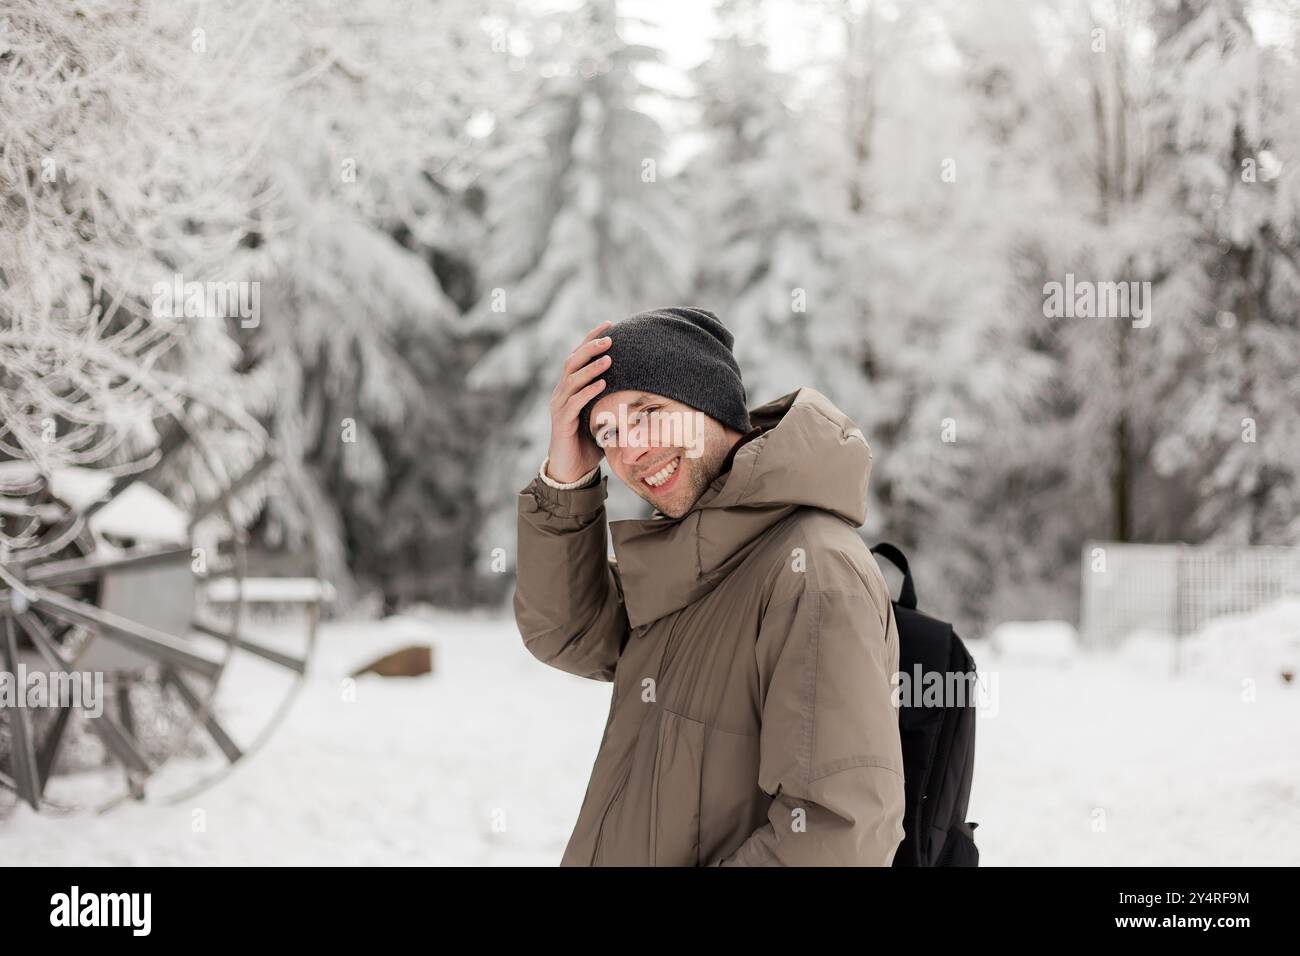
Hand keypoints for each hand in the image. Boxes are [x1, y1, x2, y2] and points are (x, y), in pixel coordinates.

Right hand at [546, 320, 611, 482]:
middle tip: (610, 337)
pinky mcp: (561, 421)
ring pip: (572, 379)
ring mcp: (559, 406)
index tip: (610, 324)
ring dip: (591, 367)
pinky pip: (575, 402)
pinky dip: (589, 391)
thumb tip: (644, 388)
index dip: (592, 339)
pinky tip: (603, 383)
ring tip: (609, 357)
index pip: (579, 356)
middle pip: (573, 361)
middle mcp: (562, 392)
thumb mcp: (603, 416)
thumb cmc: (589, 442)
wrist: (571, 469)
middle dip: (591, 347)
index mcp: (570, 387)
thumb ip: (614, 400)